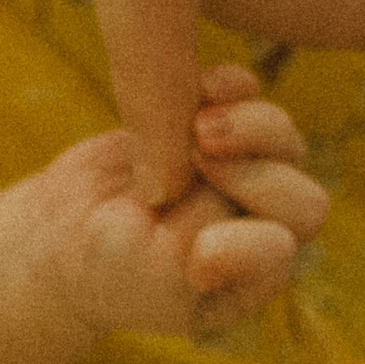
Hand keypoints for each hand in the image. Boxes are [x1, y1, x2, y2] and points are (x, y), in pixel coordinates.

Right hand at [20, 67, 329, 344]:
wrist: (62, 231)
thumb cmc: (104, 266)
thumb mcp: (149, 269)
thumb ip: (199, 230)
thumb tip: (224, 162)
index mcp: (251, 277)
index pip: (281, 245)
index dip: (246, 237)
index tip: (191, 248)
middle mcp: (260, 227)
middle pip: (301, 196)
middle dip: (255, 172)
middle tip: (201, 158)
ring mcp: (243, 174)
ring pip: (279, 138)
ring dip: (246, 126)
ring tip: (196, 127)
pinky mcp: (217, 125)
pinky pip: (245, 93)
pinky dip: (226, 86)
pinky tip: (194, 90)